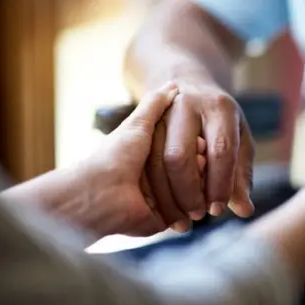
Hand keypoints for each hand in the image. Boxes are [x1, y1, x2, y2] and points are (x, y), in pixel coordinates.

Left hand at [83, 83, 194, 236]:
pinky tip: (200, 192)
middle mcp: (158, 178)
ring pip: (195, 190)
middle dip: (201, 162)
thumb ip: (156, 105)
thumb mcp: (139, 123)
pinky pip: (188, 212)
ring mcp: (163, 199)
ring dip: (201, 181)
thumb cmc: (117, 155)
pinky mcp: (164, 219)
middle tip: (203, 153)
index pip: (187, 148)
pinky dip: (195, 201)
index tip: (202, 136)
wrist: (102, 192)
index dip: (197, 142)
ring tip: (202, 169)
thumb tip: (173, 85)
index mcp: (153, 155)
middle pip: (194, 170)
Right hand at [145, 78, 254, 231]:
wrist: (189, 87)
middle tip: (197, 215)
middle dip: (188, 192)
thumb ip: (242, 176)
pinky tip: (162, 206)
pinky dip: (151, 188)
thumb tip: (245, 210)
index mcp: (220, 108)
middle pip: (179, 155)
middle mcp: (187, 105)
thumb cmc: (222, 123)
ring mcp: (159, 112)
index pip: (220, 150)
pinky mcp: (141, 123)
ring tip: (181, 216)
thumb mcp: (239, 142)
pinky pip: (140, 161)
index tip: (217, 209)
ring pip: (154, 159)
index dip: (219, 184)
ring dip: (166, 195)